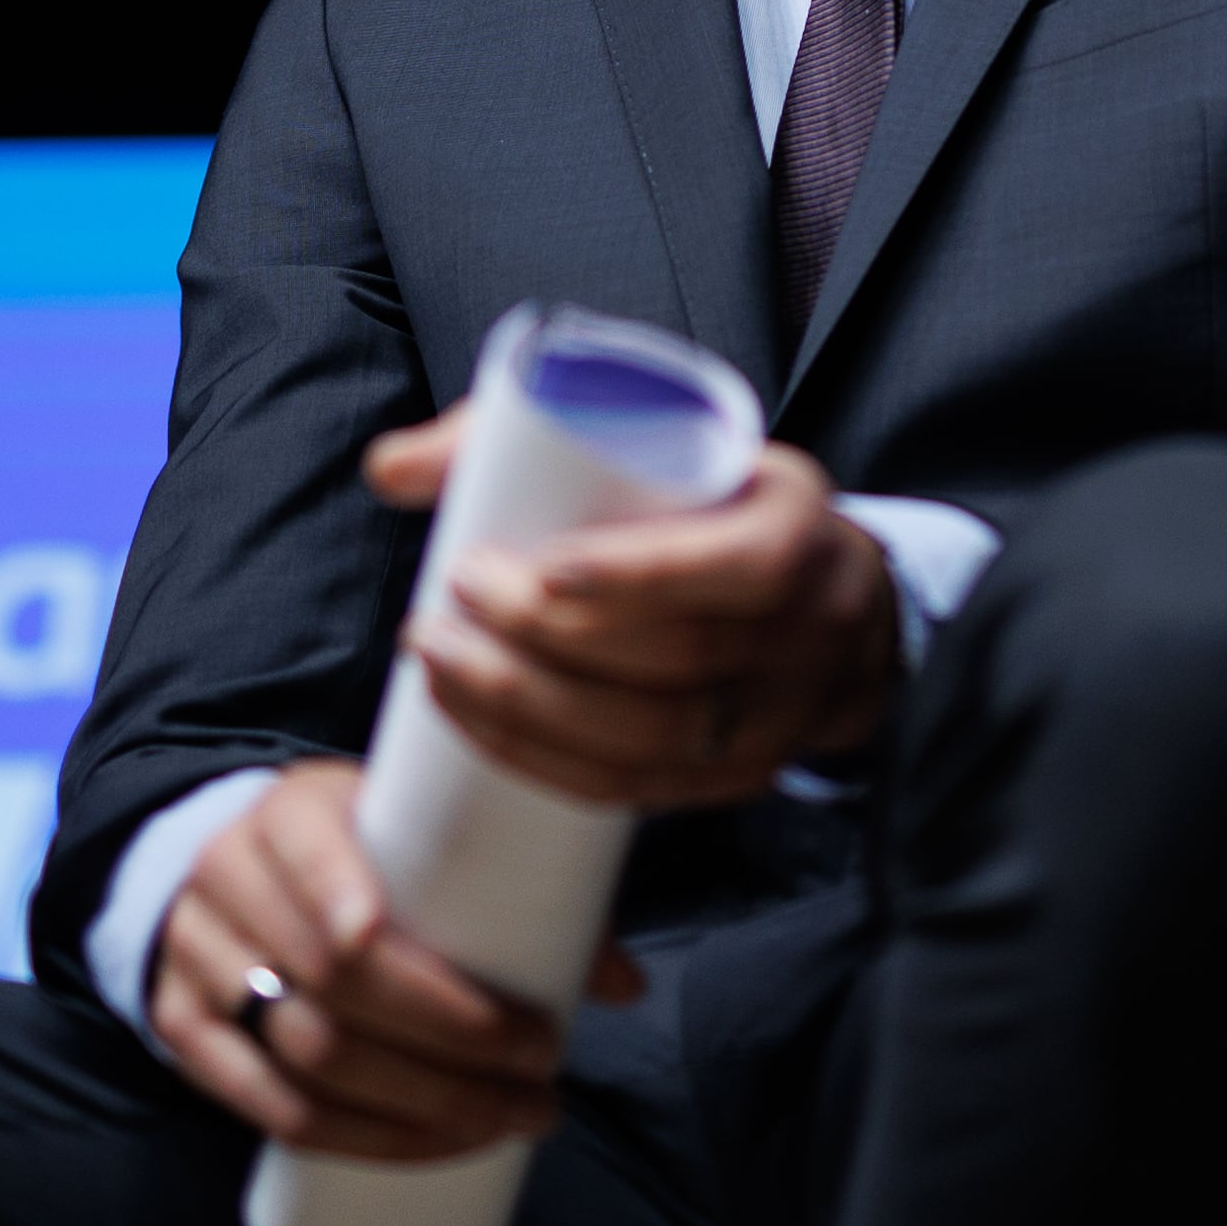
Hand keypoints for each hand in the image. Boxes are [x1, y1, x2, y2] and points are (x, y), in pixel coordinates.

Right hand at [149, 761, 644, 1157]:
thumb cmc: (351, 851)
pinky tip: (425, 1149)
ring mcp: (197, 961)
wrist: (228, 868)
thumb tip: (622, 984)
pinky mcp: (185, 1032)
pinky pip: (264, 1106)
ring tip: (506, 1119)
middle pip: (330, 975)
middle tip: (538, 1072)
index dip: (361, 909)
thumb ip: (514, 886)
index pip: (315, 855)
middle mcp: (230, 882)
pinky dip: (351, 1138)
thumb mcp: (407, 830)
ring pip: (302, 1052)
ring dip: (416, 1104)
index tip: (441, 959)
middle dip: (449, 1038)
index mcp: (290, 813)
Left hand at [367, 400, 900, 807]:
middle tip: (456, 595)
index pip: (740, 566)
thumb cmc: (722, 510)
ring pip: (651, 736)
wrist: (834, 608)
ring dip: (530, 705)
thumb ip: (528, 436)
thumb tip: (391, 470)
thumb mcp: (673, 447)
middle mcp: (806, 636)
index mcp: (802, 535)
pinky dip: (546, 761)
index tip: (543, 567)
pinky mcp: (734, 776)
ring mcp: (775, 721)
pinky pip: (635, 789)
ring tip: (438, 657)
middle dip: (551, 638)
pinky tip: (474, 723)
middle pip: (679, 661)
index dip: (643, 576)